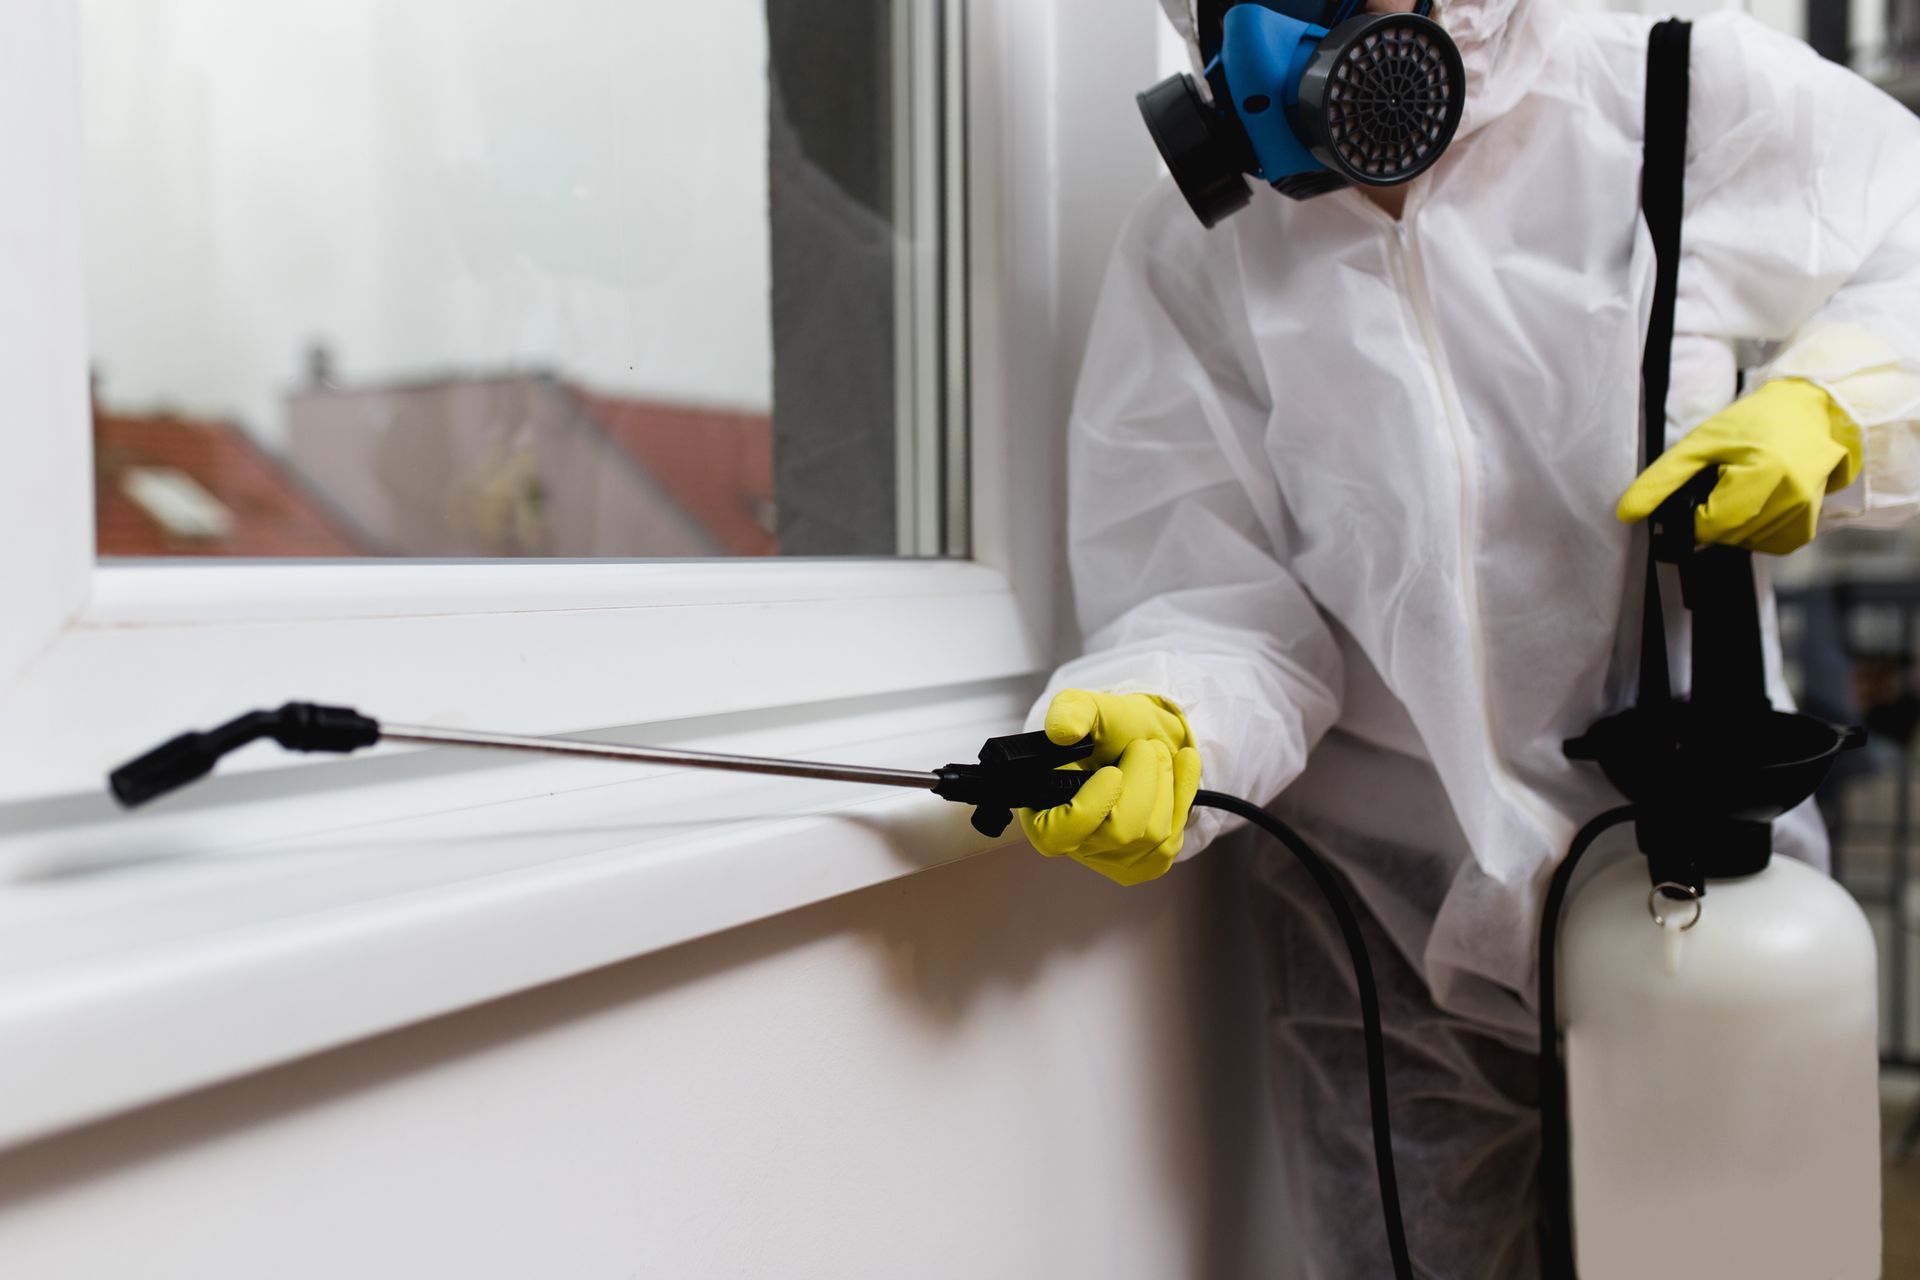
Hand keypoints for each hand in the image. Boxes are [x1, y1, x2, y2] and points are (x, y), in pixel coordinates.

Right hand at [1018, 690, 1201, 886]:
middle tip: (1145, 747)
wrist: (1144, 737)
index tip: (1112, 773)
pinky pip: (1175, 836)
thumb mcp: (1087, 706)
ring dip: (1164, 782)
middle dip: (1143, 780)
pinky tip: (1183, 765)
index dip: (1088, 808)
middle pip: (1119, 832)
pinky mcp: (1149, 862)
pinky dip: (1184, 793)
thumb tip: (1062, 731)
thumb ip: (1070, 711)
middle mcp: (1077, 845)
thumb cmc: (1109, 729)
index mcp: (1044, 814)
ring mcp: (1115, 860)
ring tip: (1156, 753)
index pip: (1056, 837)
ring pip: (1153, 834)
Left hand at [1617, 378, 1861, 555]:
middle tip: (1720, 486)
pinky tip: (1755, 505)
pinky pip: (1771, 545)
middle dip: (1711, 520)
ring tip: (1740, 490)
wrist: (1808, 411)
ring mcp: (1805, 512)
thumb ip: (1661, 480)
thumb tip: (1627, 514)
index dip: (1692, 518)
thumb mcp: (1699, 443)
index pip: (1710, 525)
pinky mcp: (1810, 522)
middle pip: (1728, 537)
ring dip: (1733, 527)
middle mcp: (1791, 498)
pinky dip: (1755, 533)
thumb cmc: (1751, 422)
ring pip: (1747, 544)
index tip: (1696, 494)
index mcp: (1765, 474)